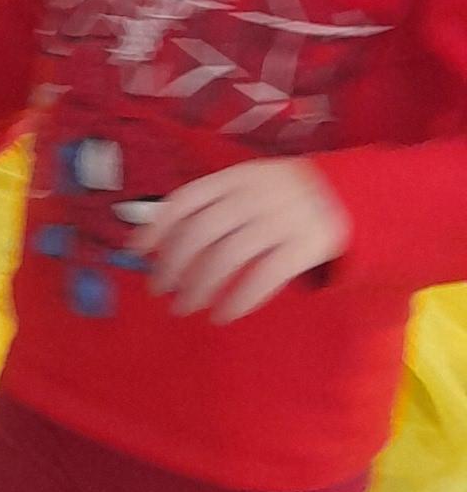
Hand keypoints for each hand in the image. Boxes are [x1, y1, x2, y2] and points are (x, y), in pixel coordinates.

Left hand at [138, 160, 349, 324]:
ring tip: (185, 306)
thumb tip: (159, 241)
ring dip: (199, 287)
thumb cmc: (284, 195)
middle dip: (172, 265)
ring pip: (227, 257)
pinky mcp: (306, 245)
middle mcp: (254, 195)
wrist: (353, 193)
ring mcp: (282, 219)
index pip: (185, 200)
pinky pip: (264, 277)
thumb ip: (212, 205)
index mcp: (234, 177)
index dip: (157, 226)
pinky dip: (239, 299)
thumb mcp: (248, 185)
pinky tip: (223, 314)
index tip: (137, 252)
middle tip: (160, 290)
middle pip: (200, 233)